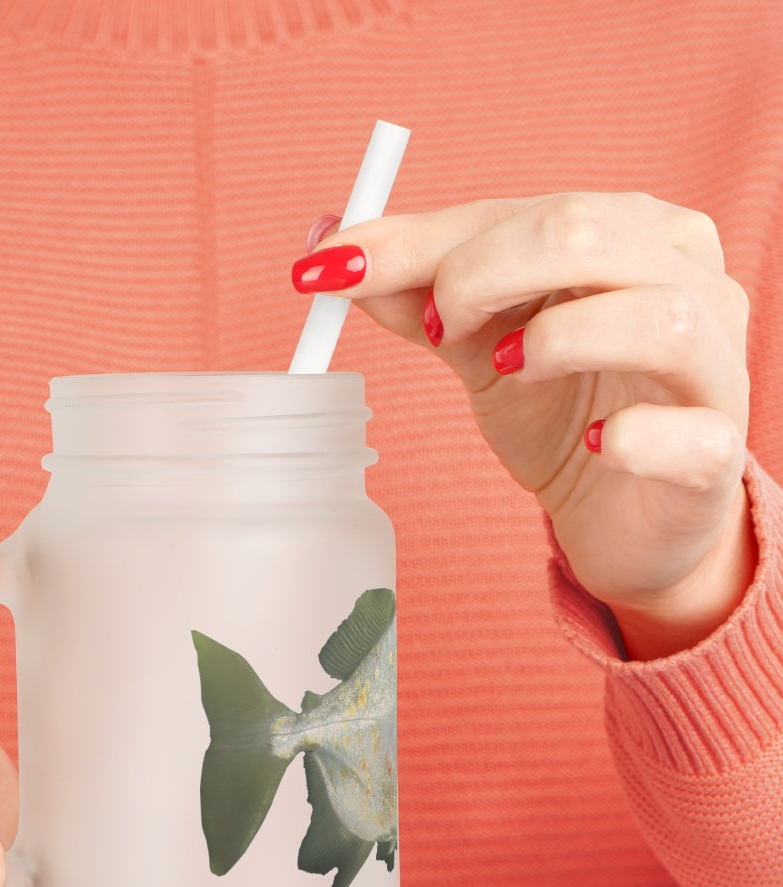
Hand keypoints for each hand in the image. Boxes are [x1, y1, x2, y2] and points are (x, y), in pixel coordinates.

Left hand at [295, 193, 754, 658]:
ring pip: (657, 317)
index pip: (521, 211)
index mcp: (630, 234)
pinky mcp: (717, 452)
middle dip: (480, 274)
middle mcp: (688, 280)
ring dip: (556, 340)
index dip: (420, 240)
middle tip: (435, 329)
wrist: (622, 514)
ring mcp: (715, 366)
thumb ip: (418, 295)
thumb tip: (330, 249)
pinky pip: (690, 434)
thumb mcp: (479, 346)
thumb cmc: (561, 412)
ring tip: (505, 371)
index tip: (332, 269)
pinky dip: (633, 437)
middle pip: (586, 234)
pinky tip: (596, 446)